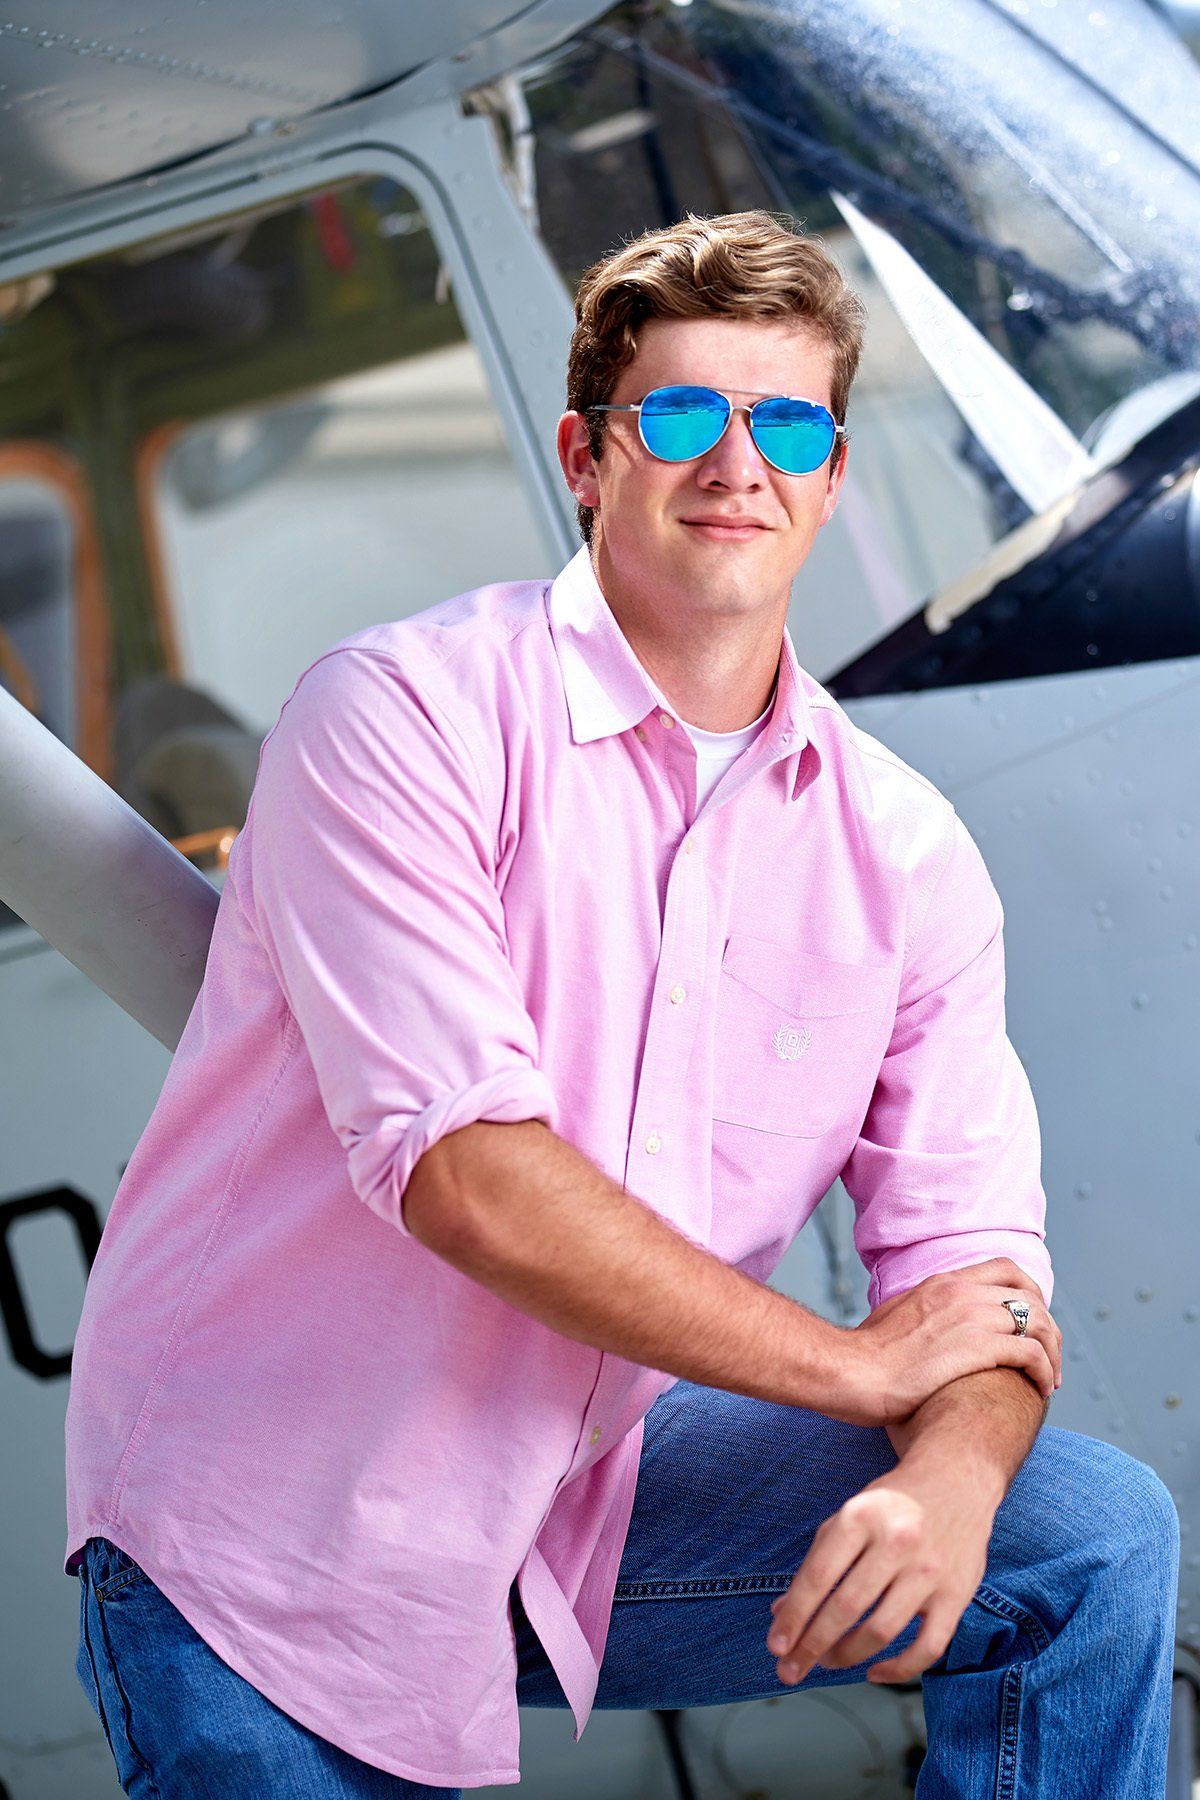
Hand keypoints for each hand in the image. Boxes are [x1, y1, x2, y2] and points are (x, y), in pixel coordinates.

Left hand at [765, 1459, 992, 1686]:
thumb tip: (782, 1613)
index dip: (794, 1616)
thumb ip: (818, 1561)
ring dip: (847, 1656)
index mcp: (861, 1516)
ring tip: (827, 1662)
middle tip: (790, 1670)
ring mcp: (929, 1570)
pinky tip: (874, 1672)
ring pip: (882, 1631)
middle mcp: (897, 1541)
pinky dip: (899, 1669)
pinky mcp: (957, 1595)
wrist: (956, 1481)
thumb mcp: (850, 1515)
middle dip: (812, 1645)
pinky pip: (928, 1647)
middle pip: (846, 1608)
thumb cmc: (892, 1504)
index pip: (818, 1576)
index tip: (775, 1646)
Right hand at [826, 1259, 1061, 1427]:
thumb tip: (921, 1322)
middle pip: (1030, 1295)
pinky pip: (1030, 1352)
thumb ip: (919, 1312)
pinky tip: (1041, 1388)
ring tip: (1051, 1378)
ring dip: (1052, 1351)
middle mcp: (962, 1292)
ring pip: (1037, 1323)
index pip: (1006, 1270)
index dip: (1030, 1293)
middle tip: (1050, 1354)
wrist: (850, 1372)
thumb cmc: (865, 1357)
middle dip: (1048, 1325)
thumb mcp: (894, 1317)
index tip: (1033, 1321)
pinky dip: (1043, 1370)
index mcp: (942, 1282)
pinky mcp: (977, 1348)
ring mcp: (971, 1318)